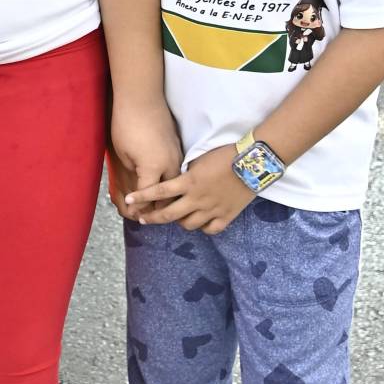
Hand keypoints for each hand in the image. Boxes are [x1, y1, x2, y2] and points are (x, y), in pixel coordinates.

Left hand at [110, 98, 182, 209]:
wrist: (141, 98)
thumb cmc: (127, 125)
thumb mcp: (123, 155)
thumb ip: (131, 178)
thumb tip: (133, 195)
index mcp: (154, 167)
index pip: (149, 197)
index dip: (140, 207)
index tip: (134, 215)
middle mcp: (170, 163)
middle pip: (168, 195)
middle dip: (158, 207)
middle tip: (147, 215)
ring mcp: (177, 155)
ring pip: (176, 184)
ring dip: (168, 195)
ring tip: (157, 204)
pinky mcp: (178, 148)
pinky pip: (178, 171)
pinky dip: (172, 181)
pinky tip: (165, 185)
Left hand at [126, 143, 254, 235]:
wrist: (253, 161)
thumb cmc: (224, 154)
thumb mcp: (198, 160)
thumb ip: (184, 174)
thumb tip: (172, 182)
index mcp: (188, 182)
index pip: (158, 191)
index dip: (141, 197)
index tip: (129, 201)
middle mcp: (197, 199)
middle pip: (168, 215)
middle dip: (153, 218)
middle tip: (144, 219)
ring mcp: (212, 210)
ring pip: (188, 225)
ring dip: (180, 221)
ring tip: (177, 216)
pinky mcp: (227, 216)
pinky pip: (210, 230)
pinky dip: (203, 227)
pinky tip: (201, 222)